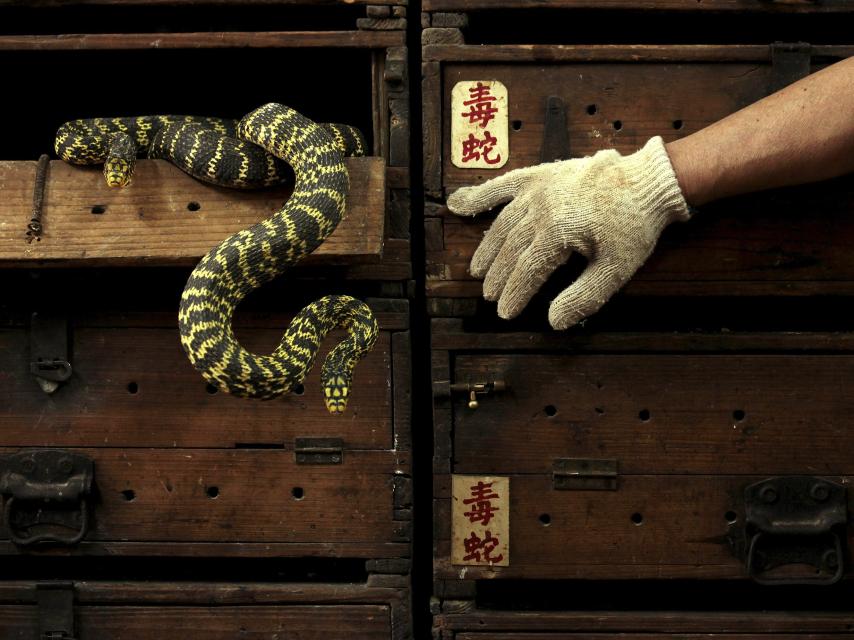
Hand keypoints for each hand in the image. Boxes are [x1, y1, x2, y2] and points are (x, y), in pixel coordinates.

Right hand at [446, 136, 690, 328]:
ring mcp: (539, 189)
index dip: (514, 295)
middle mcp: (542, 208)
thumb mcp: (616, 270)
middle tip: (489, 295)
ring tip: (478, 269)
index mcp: (560, 231)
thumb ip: (584, 297)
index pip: (527, 271)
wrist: (648, 183)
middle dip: (497, 276)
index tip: (505, 313)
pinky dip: (480, 195)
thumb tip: (554, 322)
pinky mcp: (541, 174)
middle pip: (510, 249)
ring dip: (487, 248)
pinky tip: (458, 203)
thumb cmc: (634, 227)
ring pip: (503, 223)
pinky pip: (504, 185)